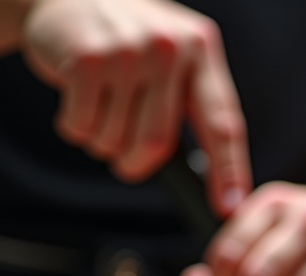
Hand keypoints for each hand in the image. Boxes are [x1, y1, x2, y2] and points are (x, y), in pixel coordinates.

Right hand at [20, 0, 249, 213]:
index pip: (223, 123)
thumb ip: (190, 100)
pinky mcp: (86, 58)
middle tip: (125, 163)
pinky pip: (81, 126)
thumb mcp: (173, 56)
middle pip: (157, 143)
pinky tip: (76, 100)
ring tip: (100, 112)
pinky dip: (75, 129)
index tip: (230, 207)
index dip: (229, 171)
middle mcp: (170, 47)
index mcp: (202, 50)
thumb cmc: (127, 39)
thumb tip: (212, 176)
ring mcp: (127, 50)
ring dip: (102, 144)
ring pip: (115, 140)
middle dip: (136, 165)